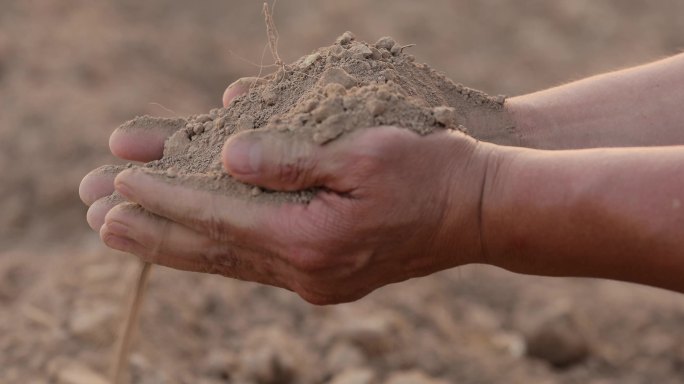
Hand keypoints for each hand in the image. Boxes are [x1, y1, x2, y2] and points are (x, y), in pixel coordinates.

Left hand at [81, 83, 495, 304]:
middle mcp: (308, 272)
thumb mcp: (365, 153)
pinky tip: (196, 245)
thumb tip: (228, 158)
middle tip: (96, 221)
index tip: (119, 181)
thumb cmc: (431, 172)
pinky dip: (218, 251)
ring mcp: (318, 280)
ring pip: (230, 262)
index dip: (167, 196)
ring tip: (126, 236)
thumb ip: (292, 160)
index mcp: (313, 240)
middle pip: (213, 250)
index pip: (220, 217)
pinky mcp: (327, 277)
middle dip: (153, 233)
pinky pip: (257, 264)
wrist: (481, 211)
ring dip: (177, 246)